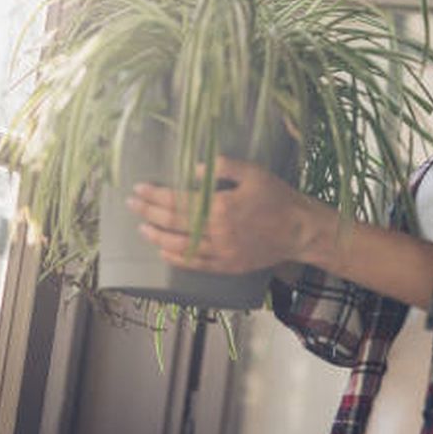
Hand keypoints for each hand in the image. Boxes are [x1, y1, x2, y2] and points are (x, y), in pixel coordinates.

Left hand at [126, 156, 328, 273]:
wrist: (301, 230)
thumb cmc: (278, 197)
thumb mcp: (253, 172)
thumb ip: (222, 167)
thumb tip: (191, 170)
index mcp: (222, 206)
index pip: (178, 200)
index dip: (155, 195)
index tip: (138, 188)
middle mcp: (218, 231)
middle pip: (173, 223)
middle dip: (148, 212)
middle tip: (131, 204)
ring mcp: (222, 252)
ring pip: (180, 246)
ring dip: (157, 237)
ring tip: (142, 228)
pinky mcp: (228, 266)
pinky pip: (196, 265)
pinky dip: (177, 259)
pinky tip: (164, 252)